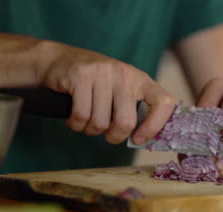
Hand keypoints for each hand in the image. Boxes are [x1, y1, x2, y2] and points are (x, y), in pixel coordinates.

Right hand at [40, 42, 174, 143]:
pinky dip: (75, 124)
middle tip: (106, 133)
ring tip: (86, 121)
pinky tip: (74, 118)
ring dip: (90, 130)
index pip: (164, 102)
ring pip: (100, 122)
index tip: (138, 139)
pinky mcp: (81, 75)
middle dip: (113, 136)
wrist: (58, 60)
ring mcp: (103, 73)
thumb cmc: (93, 84)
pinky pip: (81, 116)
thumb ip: (132, 110)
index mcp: (140, 79)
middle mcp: (124, 74)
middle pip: (126, 122)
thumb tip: (141, 140)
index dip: (154, 126)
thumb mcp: (119, 91)